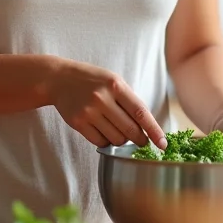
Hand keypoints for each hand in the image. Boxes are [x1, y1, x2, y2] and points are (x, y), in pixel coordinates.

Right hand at [52, 60, 167, 150]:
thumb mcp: (113, 80)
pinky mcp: (78, 123)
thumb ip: (129, 100)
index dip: (154, 130)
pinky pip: (100, 142)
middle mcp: (102, 98)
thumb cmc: (92, 79)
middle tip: (141, 141)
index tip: (163, 144)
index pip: (140, 112)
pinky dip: (106, 141)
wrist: (59, 79)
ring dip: (122, 140)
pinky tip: (104, 131)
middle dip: (140, 140)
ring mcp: (89, 111)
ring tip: (116, 129)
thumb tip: (146, 127)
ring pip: (116, 139)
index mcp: (116, 85)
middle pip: (130, 130)